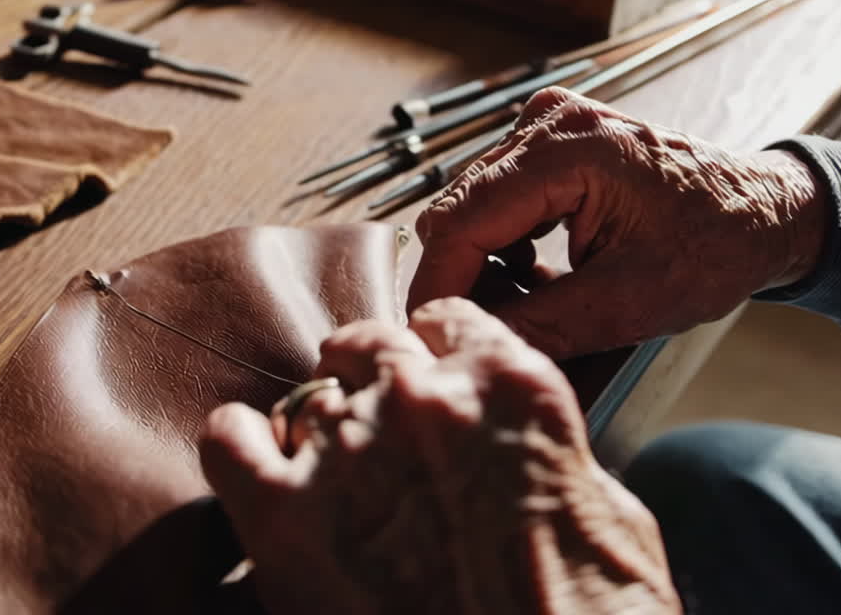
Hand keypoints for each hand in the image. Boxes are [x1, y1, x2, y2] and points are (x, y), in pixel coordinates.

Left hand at [200, 299, 680, 614]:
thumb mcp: (611, 516)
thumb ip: (547, 450)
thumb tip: (521, 448)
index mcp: (508, 385)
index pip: (444, 324)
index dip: (433, 354)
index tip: (424, 379)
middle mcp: (419, 398)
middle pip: (367, 349)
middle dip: (370, 383)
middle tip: (377, 435)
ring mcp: (346, 451)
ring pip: (307, 400)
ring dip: (319, 435)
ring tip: (336, 486)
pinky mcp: (284, 517)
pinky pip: (229, 442)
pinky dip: (240, 446)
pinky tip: (258, 465)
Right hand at [408, 87, 826, 359]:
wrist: (762, 211)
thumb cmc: (716, 245)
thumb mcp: (629, 302)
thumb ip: (541, 324)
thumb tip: (470, 342)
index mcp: (569, 148)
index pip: (462, 219)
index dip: (438, 284)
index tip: (430, 334)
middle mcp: (546, 123)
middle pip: (456, 210)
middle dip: (460, 276)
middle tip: (489, 329)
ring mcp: (543, 126)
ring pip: (468, 207)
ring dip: (482, 262)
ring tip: (526, 302)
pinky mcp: (545, 140)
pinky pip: (492, 198)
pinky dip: (500, 243)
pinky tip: (534, 271)